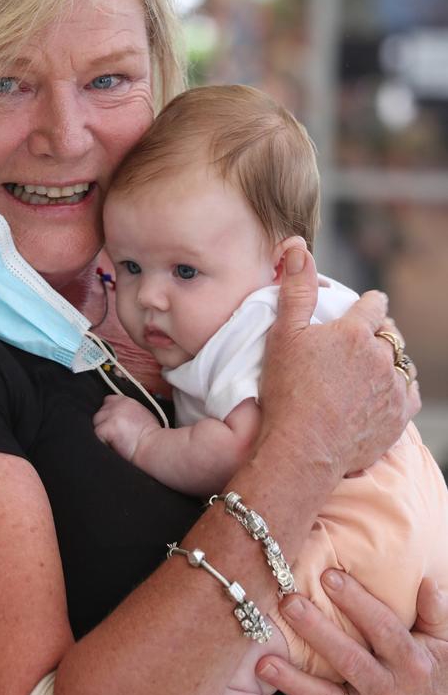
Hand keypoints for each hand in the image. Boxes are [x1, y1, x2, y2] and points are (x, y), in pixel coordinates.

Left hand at [93, 394, 159, 460]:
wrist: (153, 446)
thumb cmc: (152, 436)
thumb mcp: (142, 414)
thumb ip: (128, 412)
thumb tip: (120, 418)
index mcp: (126, 401)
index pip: (108, 401)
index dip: (109, 413)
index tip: (113, 424)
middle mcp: (117, 405)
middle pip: (100, 413)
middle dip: (104, 424)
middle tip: (115, 436)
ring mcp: (111, 415)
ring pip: (96, 423)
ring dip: (102, 433)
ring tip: (115, 442)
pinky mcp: (106, 427)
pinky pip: (96, 434)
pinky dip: (102, 442)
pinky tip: (114, 446)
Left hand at [256, 570, 447, 694]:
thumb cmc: (431, 668)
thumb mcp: (442, 642)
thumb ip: (435, 612)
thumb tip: (426, 583)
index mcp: (411, 664)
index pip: (382, 628)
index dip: (356, 602)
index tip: (329, 575)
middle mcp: (388, 691)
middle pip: (349, 659)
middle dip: (317, 631)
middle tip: (289, 603)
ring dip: (293, 679)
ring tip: (263, 660)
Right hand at [260, 247, 420, 479]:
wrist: (302, 448)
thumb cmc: (287, 391)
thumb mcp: (284, 334)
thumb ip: (296, 290)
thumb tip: (298, 246)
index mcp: (355, 332)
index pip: (374, 305)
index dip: (369, 304)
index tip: (365, 307)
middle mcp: (380, 356)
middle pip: (389, 334)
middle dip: (379, 334)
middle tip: (361, 343)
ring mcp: (392, 387)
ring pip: (401, 363)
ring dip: (389, 362)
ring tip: (370, 370)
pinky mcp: (398, 416)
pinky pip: (409, 393)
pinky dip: (399, 389)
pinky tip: (383, 393)